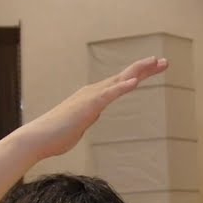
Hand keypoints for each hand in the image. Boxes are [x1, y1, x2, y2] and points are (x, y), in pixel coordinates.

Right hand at [19, 56, 168, 158]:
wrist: (37, 140)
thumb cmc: (56, 135)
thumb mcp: (80, 124)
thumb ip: (89, 116)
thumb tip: (94, 113)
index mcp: (94, 96)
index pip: (121, 82)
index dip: (140, 74)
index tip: (156, 67)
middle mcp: (94, 92)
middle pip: (125, 76)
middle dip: (145, 68)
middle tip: (165, 62)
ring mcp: (91, 97)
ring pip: (119, 80)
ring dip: (138, 71)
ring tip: (154, 62)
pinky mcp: (87, 106)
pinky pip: (108, 95)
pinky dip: (122, 87)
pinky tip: (135, 82)